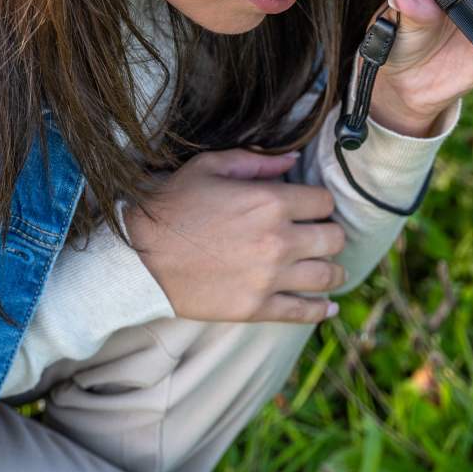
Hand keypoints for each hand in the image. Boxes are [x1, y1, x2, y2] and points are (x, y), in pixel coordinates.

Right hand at [123, 149, 346, 323]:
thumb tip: (294, 160)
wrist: (137, 257)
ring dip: (333, 272)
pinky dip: (321, 311)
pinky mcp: (256, 307)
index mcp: (271, 202)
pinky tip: (329, 308)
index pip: (324, 202)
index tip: (312, 210)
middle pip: (335, 238)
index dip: (320, 204)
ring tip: (331, 270)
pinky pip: (302, 311)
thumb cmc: (171, 206)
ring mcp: (270, 277)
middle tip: (321, 237)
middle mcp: (279, 240)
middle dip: (331, 235)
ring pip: (327, 276)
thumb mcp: (210, 168)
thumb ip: (257, 161)